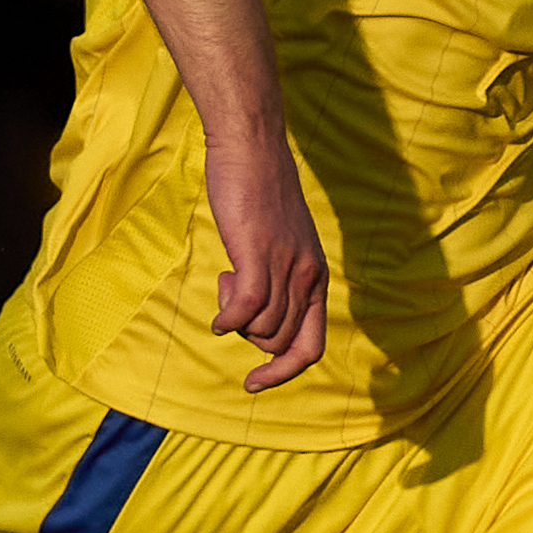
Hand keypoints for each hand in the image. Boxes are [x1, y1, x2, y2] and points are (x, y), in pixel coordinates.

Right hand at [201, 119, 328, 391]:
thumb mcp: (279, 244)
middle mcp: (308, 277)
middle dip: (250, 337)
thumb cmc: (257, 194)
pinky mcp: (259, 255)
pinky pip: (248, 311)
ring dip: (237, 320)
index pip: (312, 347)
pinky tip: (217, 314)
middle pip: (280, 344)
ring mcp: (286, 267)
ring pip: (262, 330)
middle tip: (234, 297)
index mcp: (316, 277)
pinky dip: (228, 321)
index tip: (253, 382)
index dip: (284, 373)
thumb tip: (257, 313)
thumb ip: (276, 276)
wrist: (252, 151)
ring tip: (228, 282)